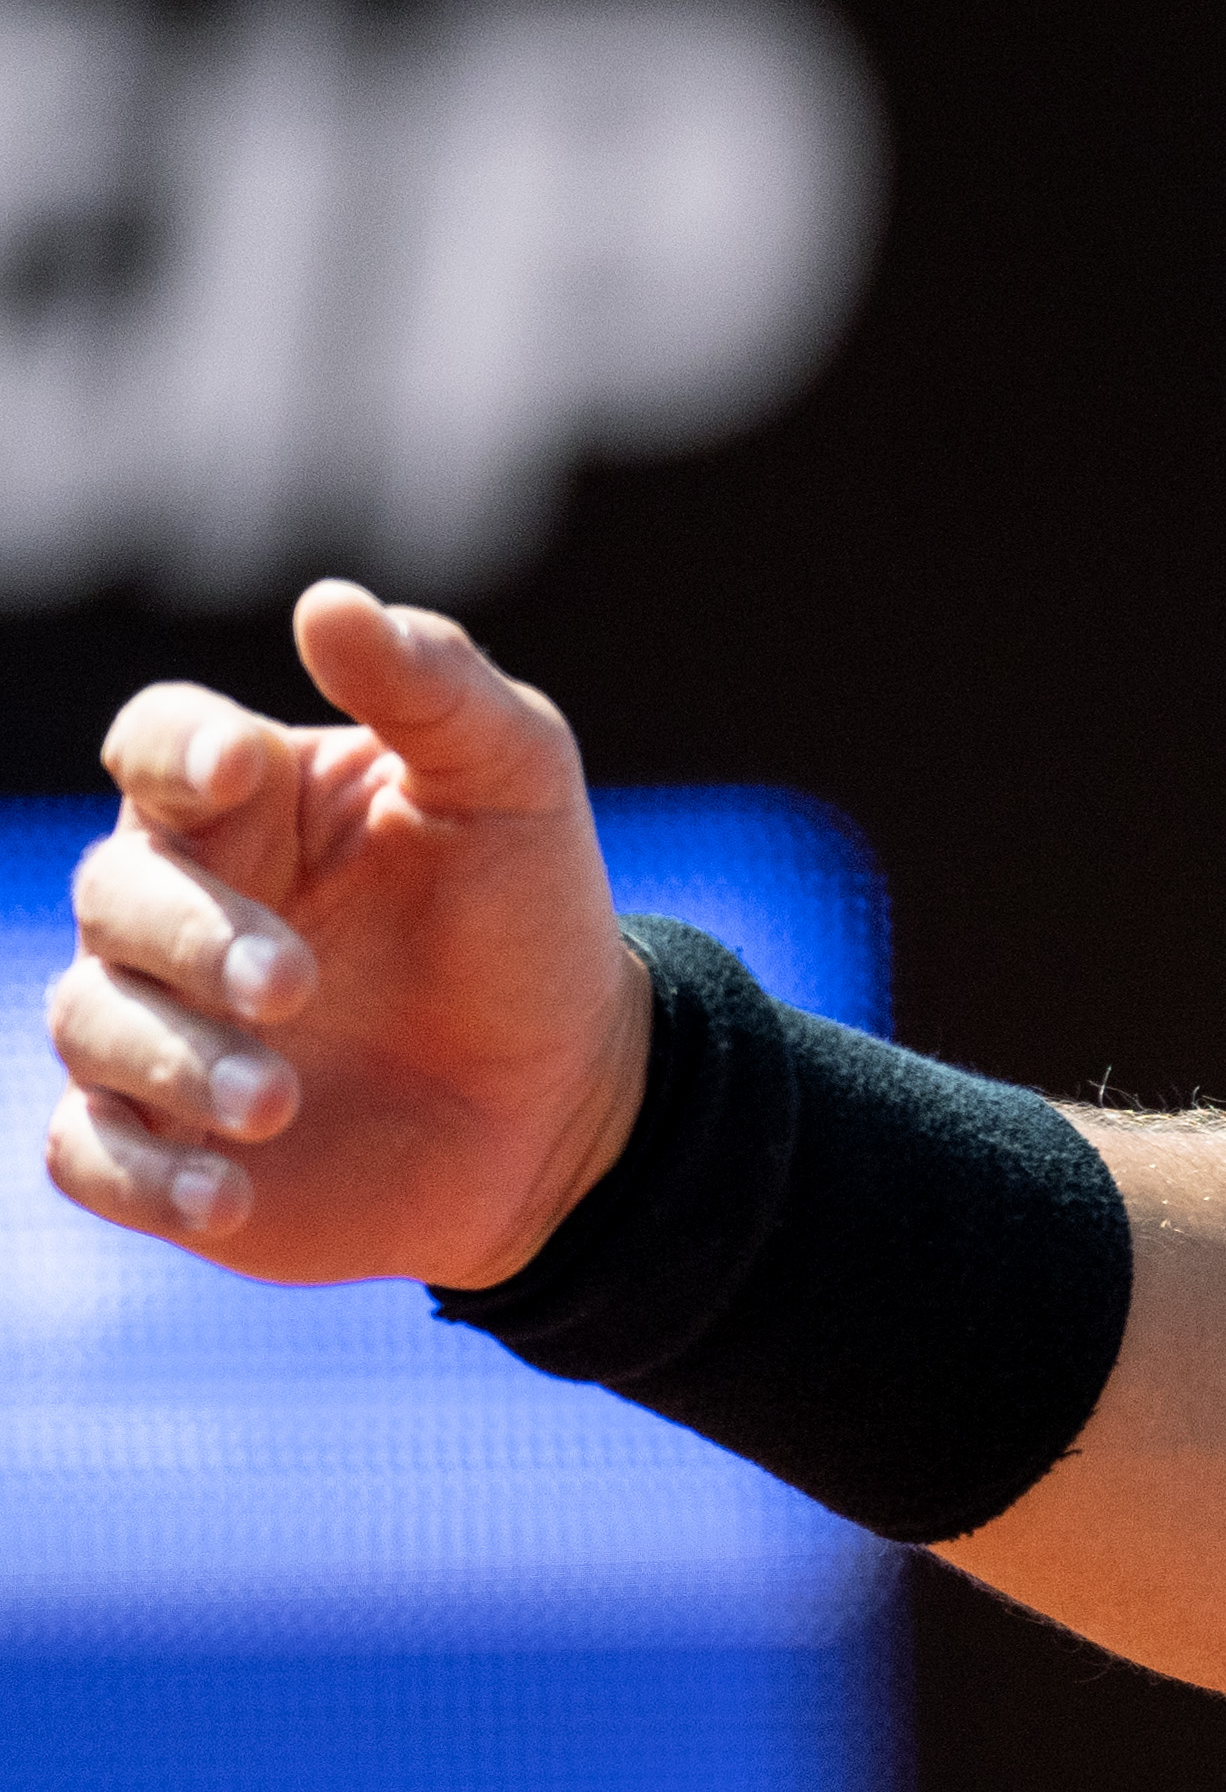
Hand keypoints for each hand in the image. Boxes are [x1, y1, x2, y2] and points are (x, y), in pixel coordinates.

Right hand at [45, 585, 650, 1290]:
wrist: (570, 1098)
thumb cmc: (530, 918)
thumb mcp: (517, 784)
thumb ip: (434, 687)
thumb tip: (327, 601)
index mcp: (249, 802)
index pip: (157, 744)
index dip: (177, 749)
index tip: (240, 767)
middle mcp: (180, 905)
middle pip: (116, 891)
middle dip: (192, 936)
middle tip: (294, 981)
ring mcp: (158, 1026)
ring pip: (93, 1025)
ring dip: (177, 1063)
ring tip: (280, 1100)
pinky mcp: (160, 1144)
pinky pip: (89, 1155)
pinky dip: (144, 1174)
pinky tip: (227, 1190)